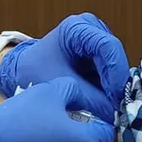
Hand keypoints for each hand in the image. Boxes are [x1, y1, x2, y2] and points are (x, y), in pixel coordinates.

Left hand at [0, 14, 128, 103]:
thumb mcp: (61, 85)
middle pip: (115, 56)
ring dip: (115, 88)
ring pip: (116, 66)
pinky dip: (110, 88)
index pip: (108, 46)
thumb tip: (116, 113)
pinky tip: (107, 103)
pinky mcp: (101, 54)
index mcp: (77, 28)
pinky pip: (112, 73)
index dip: (116, 73)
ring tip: (111, 108)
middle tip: (117, 109)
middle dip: (117, 84)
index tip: (116, 97)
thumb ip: (91, 99)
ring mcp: (98, 40)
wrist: (24, 72)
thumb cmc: (35, 72)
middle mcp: (91, 29)